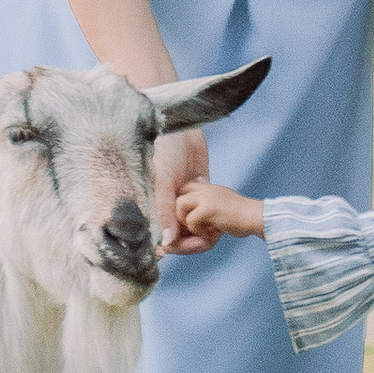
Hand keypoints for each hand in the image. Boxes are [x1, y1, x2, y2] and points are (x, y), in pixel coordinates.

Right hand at [152, 127, 211, 252]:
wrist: (181, 126)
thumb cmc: (165, 150)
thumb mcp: (163, 180)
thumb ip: (164, 211)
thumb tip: (167, 242)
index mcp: (152, 208)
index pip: (164, 239)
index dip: (181, 246)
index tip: (201, 243)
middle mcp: (165, 208)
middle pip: (180, 237)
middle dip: (196, 241)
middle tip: (215, 238)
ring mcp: (180, 201)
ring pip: (192, 228)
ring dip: (205, 232)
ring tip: (220, 230)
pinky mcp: (194, 193)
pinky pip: (202, 214)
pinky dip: (211, 220)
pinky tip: (221, 221)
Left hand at [179, 178, 265, 242]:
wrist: (257, 218)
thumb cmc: (243, 217)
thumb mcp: (223, 205)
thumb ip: (209, 205)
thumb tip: (196, 218)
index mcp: (209, 187)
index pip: (184, 189)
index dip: (183, 205)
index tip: (191, 220)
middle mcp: (206, 188)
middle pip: (178, 196)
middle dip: (180, 214)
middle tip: (193, 228)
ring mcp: (206, 197)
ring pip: (179, 205)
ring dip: (186, 222)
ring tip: (201, 230)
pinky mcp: (208, 209)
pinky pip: (190, 220)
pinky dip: (197, 231)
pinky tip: (211, 235)